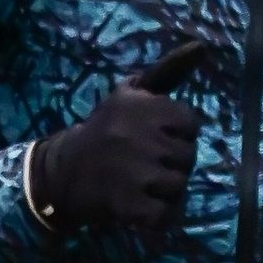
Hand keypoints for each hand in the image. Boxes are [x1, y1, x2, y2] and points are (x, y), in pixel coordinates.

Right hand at [29, 40, 212, 239]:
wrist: (60, 172)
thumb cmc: (105, 129)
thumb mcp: (131, 94)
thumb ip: (169, 70)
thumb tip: (202, 46)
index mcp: (143, 106)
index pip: (190, 124)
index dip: (175, 135)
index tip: (151, 137)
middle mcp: (139, 135)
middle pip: (188, 157)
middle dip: (171, 164)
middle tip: (141, 163)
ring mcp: (134, 172)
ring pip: (179, 187)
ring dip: (164, 191)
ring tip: (138, 184)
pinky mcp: (128, 205)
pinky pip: (164, 215)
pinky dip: (155, 217)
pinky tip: (136, 205)